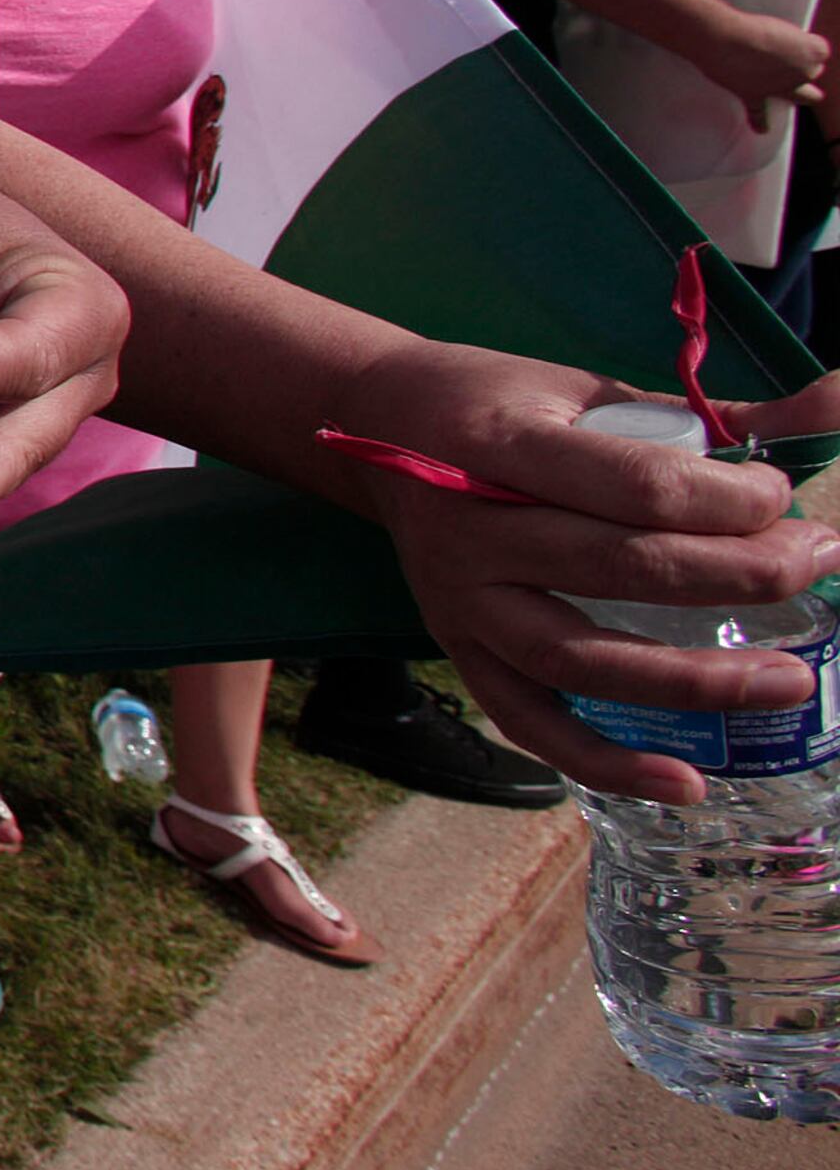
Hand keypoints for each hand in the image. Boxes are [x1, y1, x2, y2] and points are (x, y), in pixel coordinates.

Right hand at [329, 340, 839, 803]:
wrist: (374, 425)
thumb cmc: (499, 403)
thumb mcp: (586, 387)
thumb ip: (701, 418)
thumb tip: (828, 416)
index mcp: (499, 446)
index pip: (635, 486)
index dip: (729, 499)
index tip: (785, 497)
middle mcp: (469, 531)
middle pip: (622, 568)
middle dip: (742, 574)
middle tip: (819, 564)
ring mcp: (458, 601)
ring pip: (582, 659)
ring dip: (695, 678)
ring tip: (789, 679)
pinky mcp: (458, 650)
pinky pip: (532, 723)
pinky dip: (606, 763)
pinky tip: (686, 781)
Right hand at [686, 4, 829, 131]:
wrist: (725, 39)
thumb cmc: (752, 27)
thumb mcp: (781, 25)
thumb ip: (789, 41)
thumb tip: (779, 52)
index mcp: (815, 52)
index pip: (820, 50)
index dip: (804, 43)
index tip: (790, 37)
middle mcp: (804, 73)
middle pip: (813, 71)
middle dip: (804, 66)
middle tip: (788, 56)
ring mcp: (780, 87)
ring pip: (801, 95)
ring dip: (804, 96)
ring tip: (811, 98)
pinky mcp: (755, 94)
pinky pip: (760, 111)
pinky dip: (760, 120)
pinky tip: (762, 129)